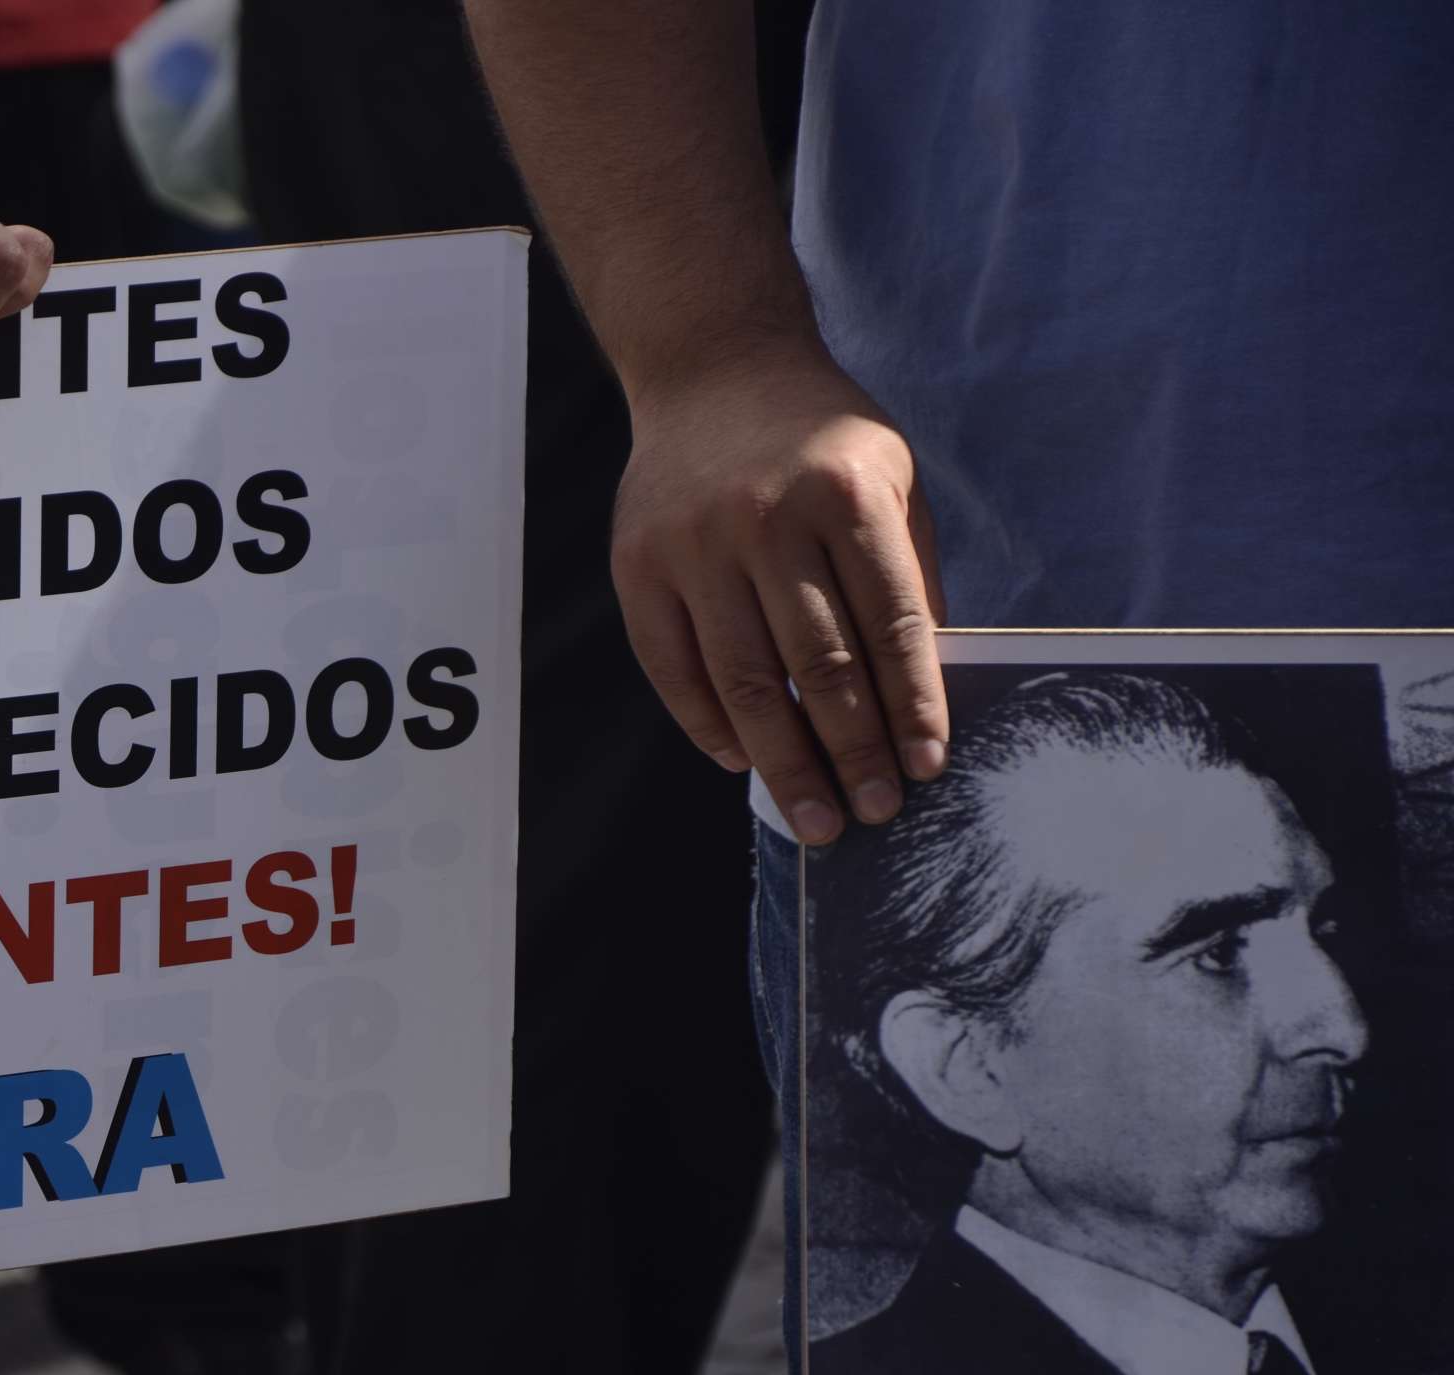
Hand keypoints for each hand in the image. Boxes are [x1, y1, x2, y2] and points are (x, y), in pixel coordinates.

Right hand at [615, 341, 949, 844]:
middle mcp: (766, 518)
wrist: (712, 367)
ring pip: (744, 680)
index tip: (926, 767)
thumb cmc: (817, 435)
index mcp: (845, 494)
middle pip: (818, 665)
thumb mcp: (889, 477)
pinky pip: (673, 667)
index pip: (889, 624)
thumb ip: (906, 574)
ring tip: (815, 815)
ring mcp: (694, 543)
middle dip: (852, 752)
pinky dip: (707, 724)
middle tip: (873, 814)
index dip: (913, 704)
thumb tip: (918, 692)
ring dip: (784, 761)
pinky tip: (740, 759)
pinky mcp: (639, 564)